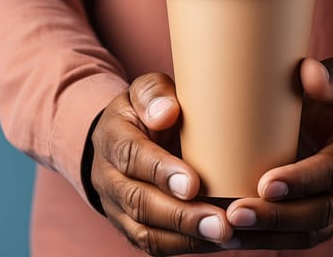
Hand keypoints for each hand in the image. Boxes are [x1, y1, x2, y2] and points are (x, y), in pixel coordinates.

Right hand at [90, 73, 232, 255]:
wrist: (121, 139)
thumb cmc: (145, 112)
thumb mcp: (146, 91)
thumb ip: (153, 94)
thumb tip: (166, 113)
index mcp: (112, 138)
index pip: (131, 156)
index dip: (160, 171)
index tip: (193, 183)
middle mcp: (109, 177)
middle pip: (138, 202)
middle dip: (180, 215)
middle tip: (219, 222)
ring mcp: (118, 206)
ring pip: (145, 231)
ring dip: (185, 237)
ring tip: (224, 236)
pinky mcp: (132, 225)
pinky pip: (153, 244)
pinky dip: (186, 246)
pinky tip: (218, 241)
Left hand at [225, 57, 332, 248]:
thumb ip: (331, 79)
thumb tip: (308, 71)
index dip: (303, 181)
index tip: (266, 184)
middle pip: (318, 212)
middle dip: (276, 217)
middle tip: (236, 213)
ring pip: (307, 233)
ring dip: (267, 236)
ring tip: (228, 232)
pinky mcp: (323, 218)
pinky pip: (298, 238)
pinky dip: (267, 241)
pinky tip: (233, 238)